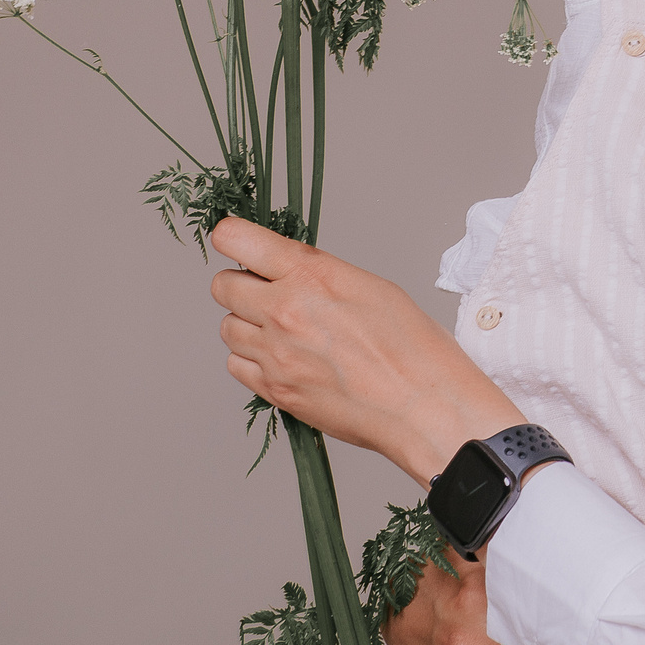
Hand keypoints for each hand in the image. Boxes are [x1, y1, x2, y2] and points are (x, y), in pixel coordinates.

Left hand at [209, 216, 515, 484]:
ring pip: (227, 328)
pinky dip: (253, 360)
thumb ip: (319, 276)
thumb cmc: (413, 348)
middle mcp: (284, 311)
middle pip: (222, 286)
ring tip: (285, 332)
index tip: (239, 243)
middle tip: (268, 292)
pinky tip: (284, 360)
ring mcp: (275, 354)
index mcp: (311, 275)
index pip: (236, 239)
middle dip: (241, 284)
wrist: (422, 406)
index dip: (233, 238)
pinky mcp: (275, 390)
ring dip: (248, 325)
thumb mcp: (371, 287)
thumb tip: (289, 274)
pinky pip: (237, 366)